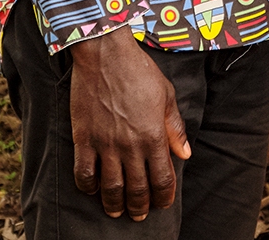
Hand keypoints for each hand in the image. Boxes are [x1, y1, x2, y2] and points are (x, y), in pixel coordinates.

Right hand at [68, 27, 191, 219]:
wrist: (105, 53)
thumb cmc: (139, 71)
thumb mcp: (166, 95)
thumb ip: (175, 128)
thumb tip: (184, 154)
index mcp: (153, 136)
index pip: (162, 180)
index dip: (163, 197)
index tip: (162, 203)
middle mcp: (130, 145)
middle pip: (136, 190)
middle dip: (140, 207)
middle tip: (139, 215)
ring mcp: (105, 144)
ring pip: (111, 188)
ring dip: (115, 205)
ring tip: (116, 211)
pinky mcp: (84, 138)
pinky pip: (84, 174)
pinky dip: (89, 187)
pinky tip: (94, 189)